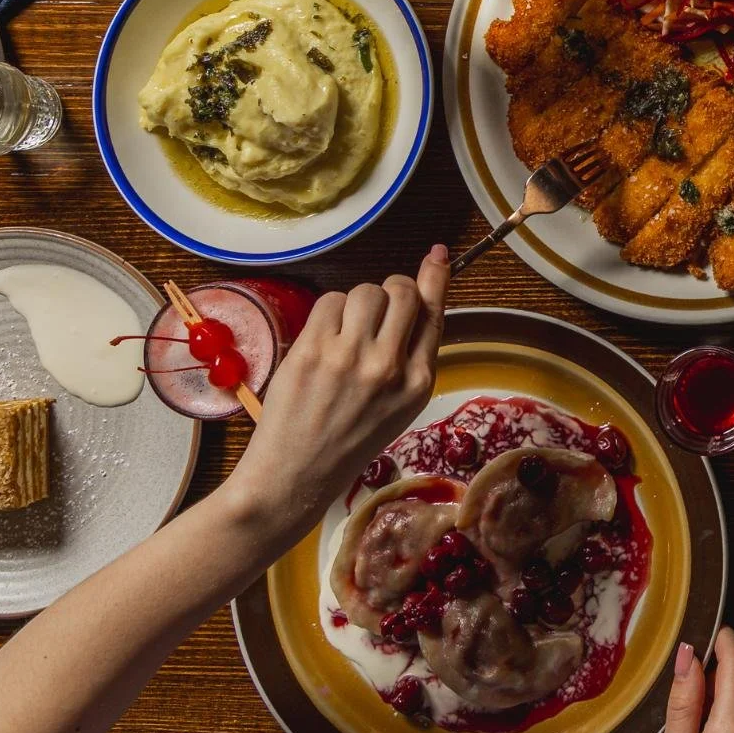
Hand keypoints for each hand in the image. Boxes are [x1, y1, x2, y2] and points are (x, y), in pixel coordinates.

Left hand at [219, 244, 449, 542]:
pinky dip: (328, 313)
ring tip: (344, 334)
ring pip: (365, 291)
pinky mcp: (313, 351)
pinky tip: (322, 341)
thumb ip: (411, 357)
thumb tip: (419, 300)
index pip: (434, 315)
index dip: (435, 279)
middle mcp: (390, 367)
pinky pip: (330, 301)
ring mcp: (350, 357)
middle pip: (401, 292)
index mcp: (418, 384)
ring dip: (356, 303)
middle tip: (374, 309)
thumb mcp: (398, 407)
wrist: (296, 477)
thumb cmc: (347, 444)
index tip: (437, 255)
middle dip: (390, 290)